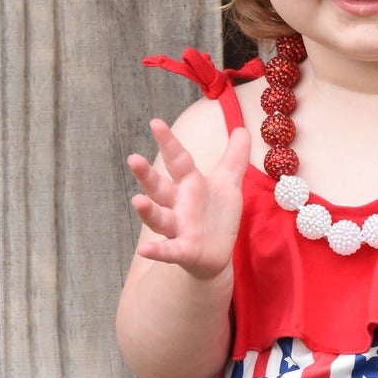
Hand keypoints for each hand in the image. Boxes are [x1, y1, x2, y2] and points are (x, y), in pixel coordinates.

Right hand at [128, 117, 249, 279]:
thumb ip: (234, 158)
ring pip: (159, 218)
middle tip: (134, 159)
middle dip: (147, 175)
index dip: (168, 142)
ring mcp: (178, 228)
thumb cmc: (216, 216)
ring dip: (147, 211)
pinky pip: (168, 251)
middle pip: (159, 187)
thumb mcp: (228, 184)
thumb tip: (243, 129)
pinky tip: (143, 250)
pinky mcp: (183, 250)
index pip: (178, 160)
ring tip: (137, 200)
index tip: (155, 123)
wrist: (217, 254)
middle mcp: (178, 204)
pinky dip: (156, 251)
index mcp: (189, 184)